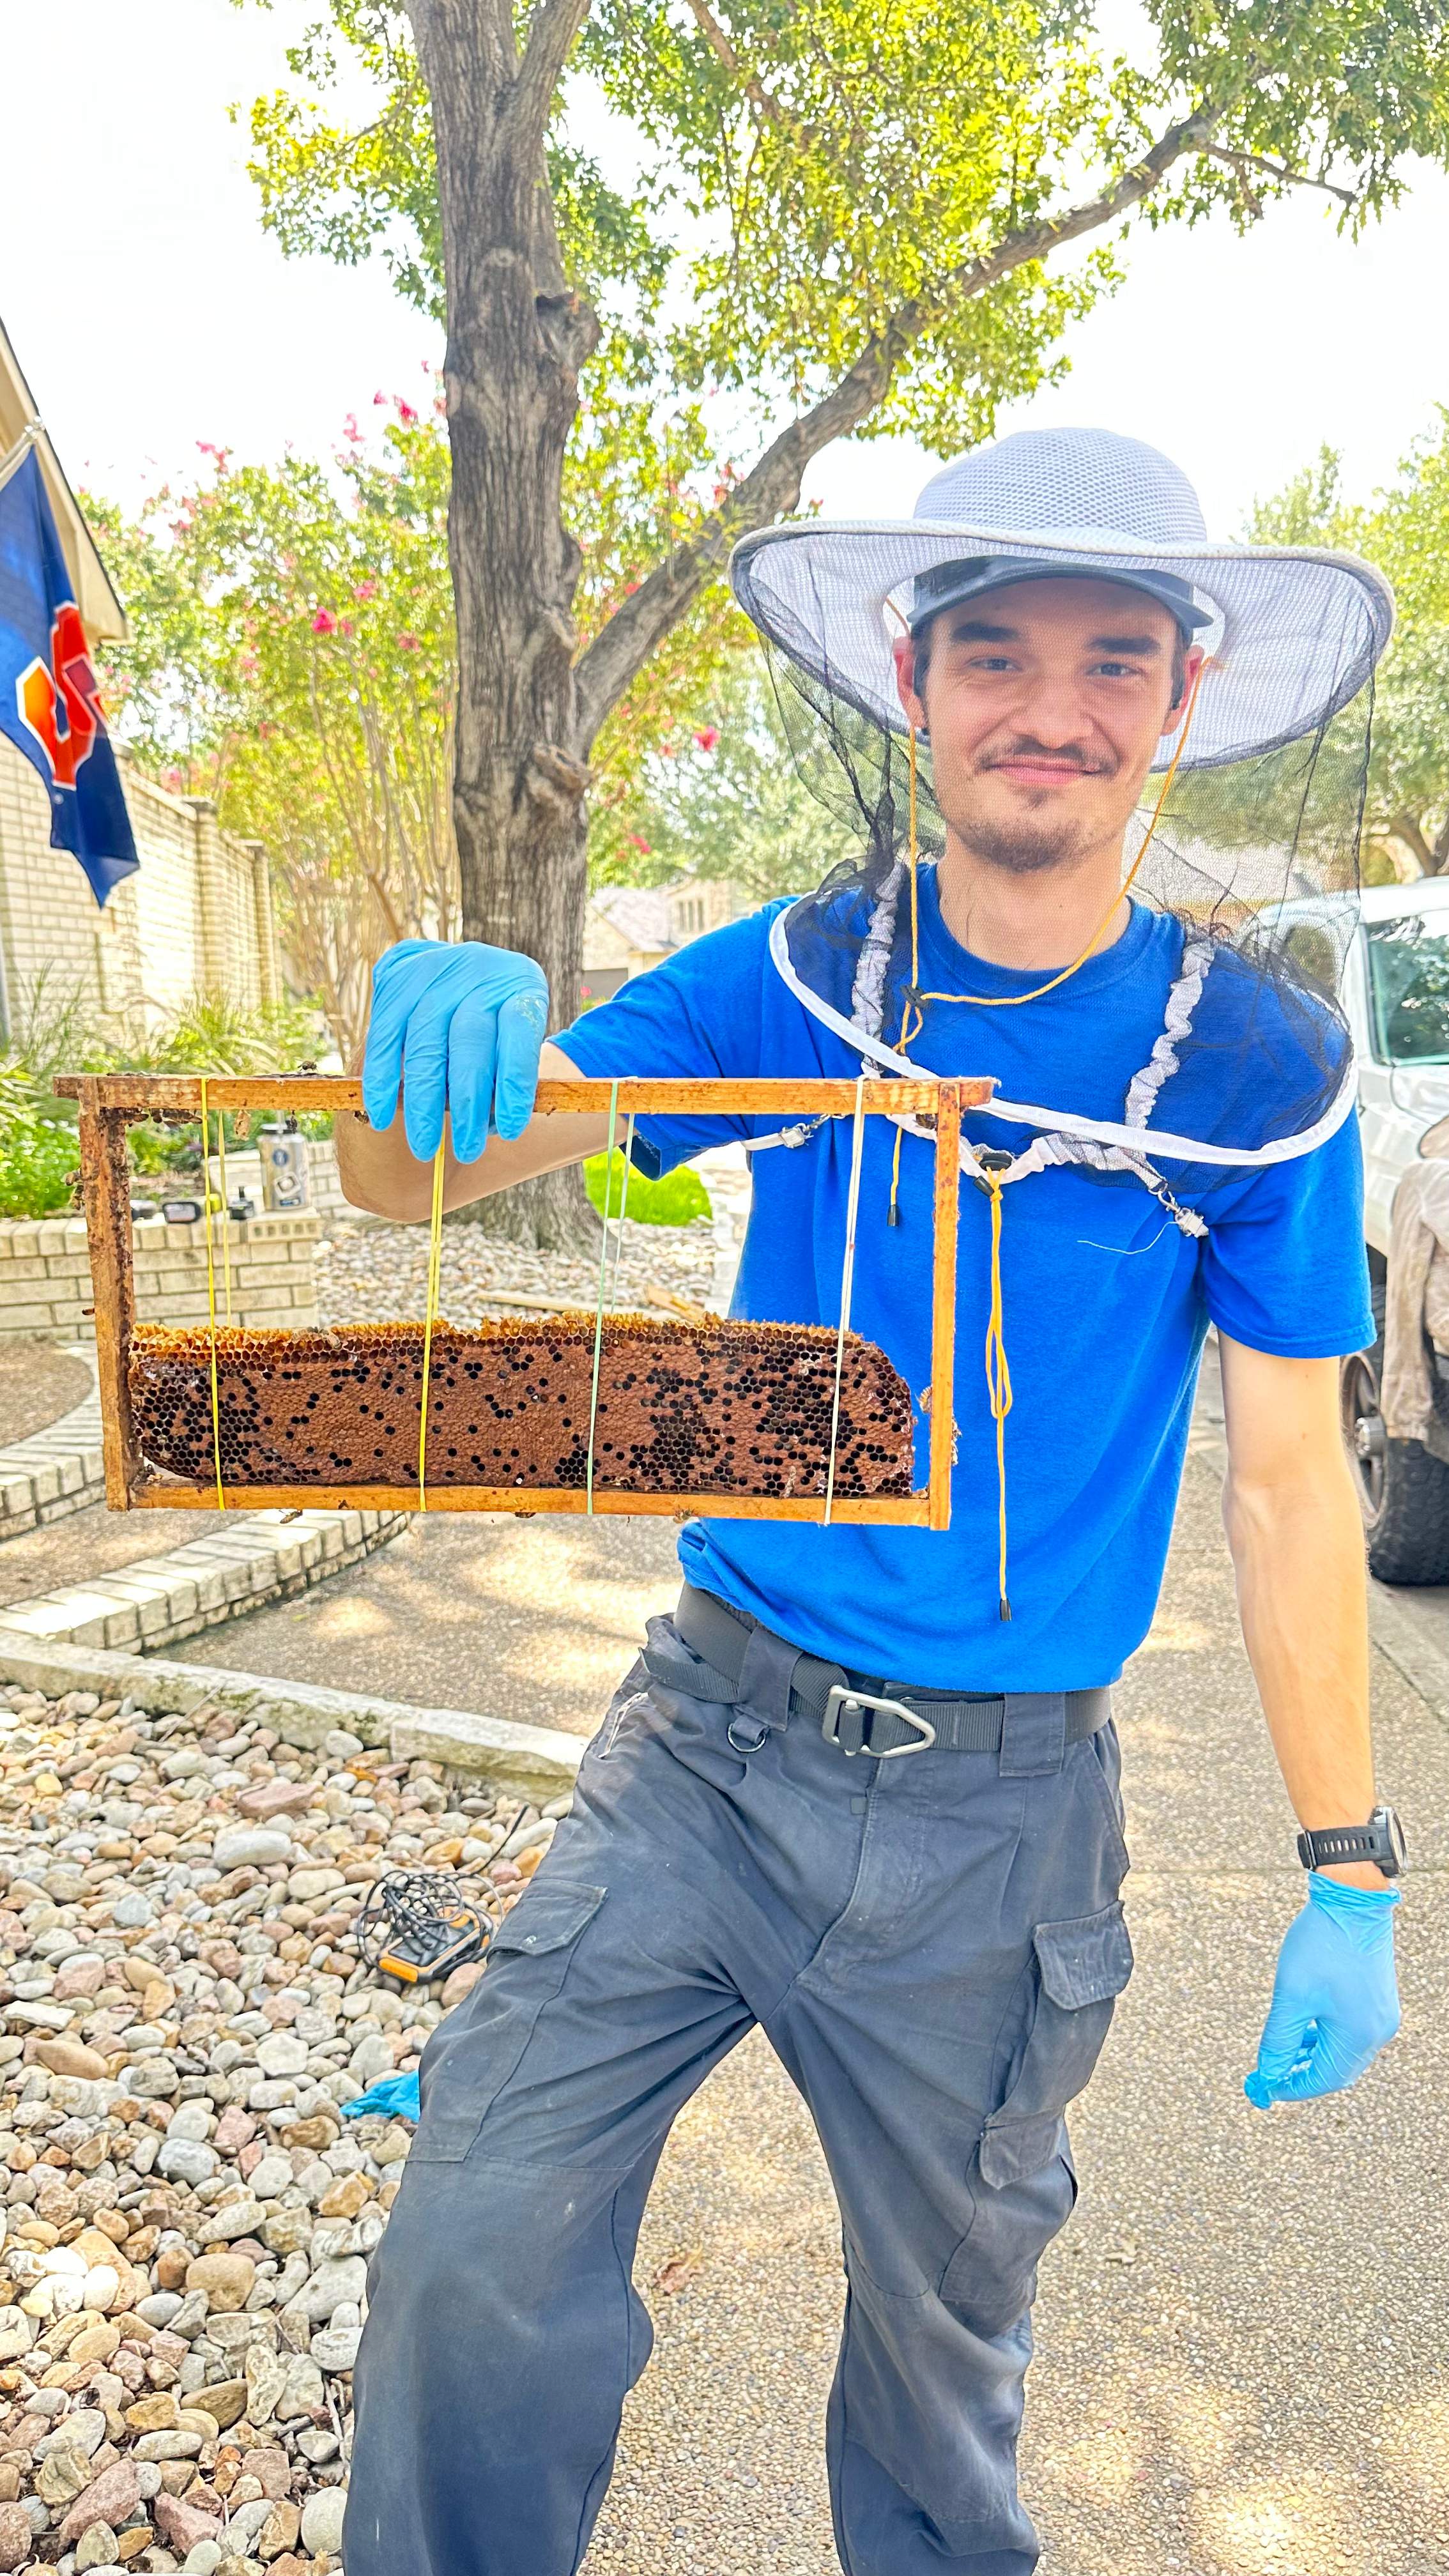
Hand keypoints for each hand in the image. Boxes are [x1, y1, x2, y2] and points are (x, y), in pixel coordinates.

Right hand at [361, 939, 548, 1163]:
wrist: (462, 972)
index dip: (514, 1082)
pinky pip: (383, 1037)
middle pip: (469, 1041)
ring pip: (423, 1044)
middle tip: (466, 1151)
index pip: (519, 1031)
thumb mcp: (516, 1039)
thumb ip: (509, 1076)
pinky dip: (381, 1081)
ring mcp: (433, 971)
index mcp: (520, 984)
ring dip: (422, 1103)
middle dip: (467, 1104)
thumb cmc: (497, 1024)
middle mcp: (477, 970)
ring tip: (425, 1147)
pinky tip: (382, 1116)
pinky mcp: (395, 980)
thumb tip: (489, 1127)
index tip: (512, 1130)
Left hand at [1245, 1873, 1400, 2107]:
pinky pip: (1351, 2031)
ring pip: (1344, 2050)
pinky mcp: (1378, 1999)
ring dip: (1313, 2054)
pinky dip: (1326, 2035)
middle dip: (1303, 2072)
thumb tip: (1267, 2072)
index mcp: (1361, 2035)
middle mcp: (1378, 2031)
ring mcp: (1382, 2015)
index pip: (1326, 2078)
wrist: (1352, 1898)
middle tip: (1271, 2071)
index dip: (1293, 2086)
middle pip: (1338, 2069)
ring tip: (1283, 2049)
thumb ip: (1279, 2039)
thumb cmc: (1320, 1945)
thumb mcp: (1292, 1996)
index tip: (1265, 2089)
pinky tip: (1304, 2027)